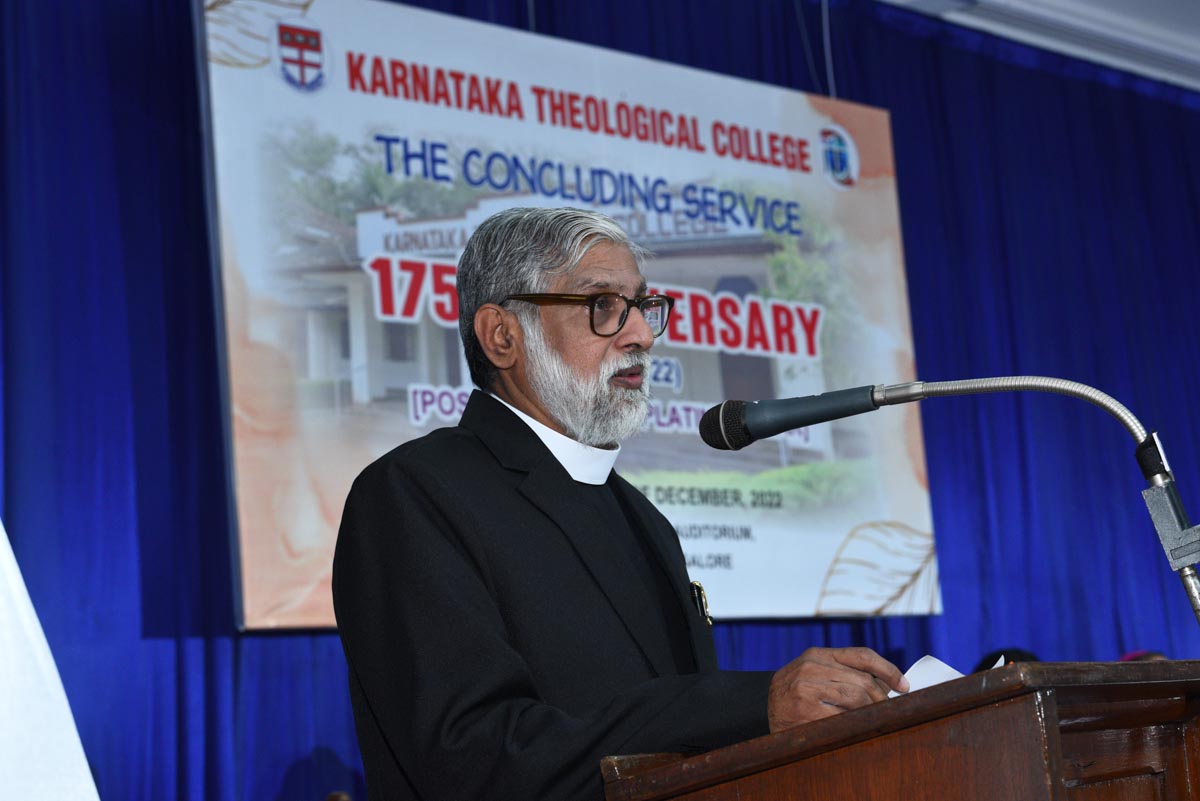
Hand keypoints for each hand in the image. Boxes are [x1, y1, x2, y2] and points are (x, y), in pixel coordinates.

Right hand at [767, 646, 907, 732]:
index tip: (903, 684)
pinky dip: (854, 723)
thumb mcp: (814, 674)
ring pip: (856, 698)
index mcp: (817, 654)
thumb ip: (843, 672)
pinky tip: (855, 727)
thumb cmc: (795, 694)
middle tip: (889, 712)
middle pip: (863, 680)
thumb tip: (887, 684)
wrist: (761, 711)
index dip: (887, 669)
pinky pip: (842, 717)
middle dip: (882, 699)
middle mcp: (810, 666)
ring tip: (872, 720)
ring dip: (870, 712)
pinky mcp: (804, 710)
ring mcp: (805, 688)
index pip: (861, 655)